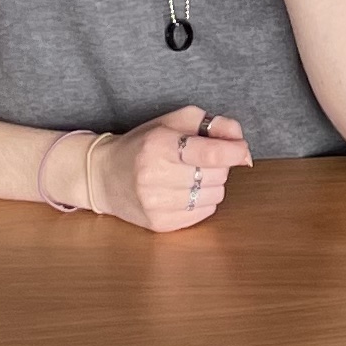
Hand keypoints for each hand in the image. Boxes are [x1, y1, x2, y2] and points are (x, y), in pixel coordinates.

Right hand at [88, 108, 249, 233]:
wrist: (103, 176)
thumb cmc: (143, 144)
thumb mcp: (173, 121)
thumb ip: (213, 124)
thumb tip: (242, 145)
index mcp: (158, 145)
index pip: (209, 153)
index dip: (234, 151)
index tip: (242, 150)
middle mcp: (154, 176)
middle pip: (216, 174)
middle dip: (218, 165)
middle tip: (198, 160)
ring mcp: (155, 204)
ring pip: (214, 195)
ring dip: (211, 184)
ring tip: (189, 175)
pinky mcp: (159, 224)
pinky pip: (204, 213)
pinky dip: (202, 201)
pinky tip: (184, 191)